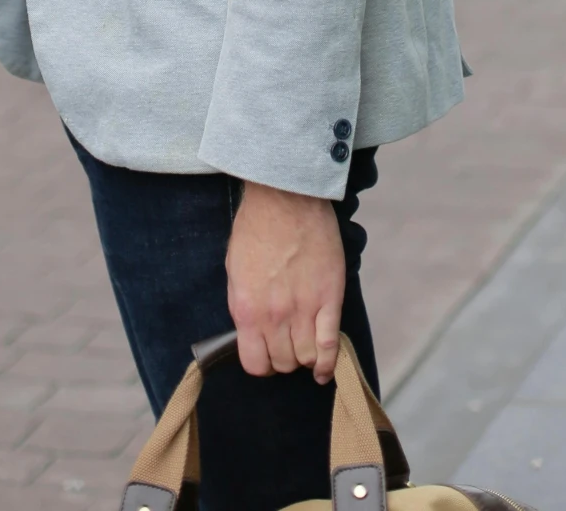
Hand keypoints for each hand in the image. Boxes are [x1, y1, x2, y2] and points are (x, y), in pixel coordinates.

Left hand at [226, 182, 345, 383]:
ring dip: (306, 358)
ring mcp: (304, 309)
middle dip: (285, 359)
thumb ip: (243, 305)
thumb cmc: (256, 227)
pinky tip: (326, 368)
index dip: (262, 363)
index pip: (254, 363)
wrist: (285, 197)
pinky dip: (330, 362)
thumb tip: (252, 330)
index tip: (267, 356)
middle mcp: (275, 316)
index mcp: (247, 309)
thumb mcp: (234, 269)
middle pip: (284, 363)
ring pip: (308, 358)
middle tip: (288, 344)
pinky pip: (331, 344)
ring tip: (306, 345)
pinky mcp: (329, 298)